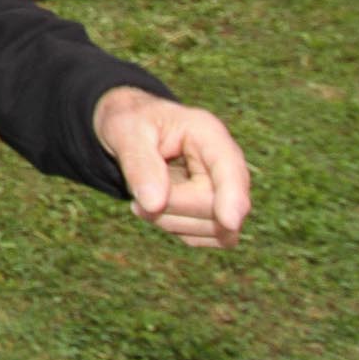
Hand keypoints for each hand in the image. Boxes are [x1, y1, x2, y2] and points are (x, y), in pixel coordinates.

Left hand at [93, 87, 249, 246]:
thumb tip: (155, 204)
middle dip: (173, 210)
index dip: (233, 196)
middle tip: (135, 202)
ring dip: (171, 222)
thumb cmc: (130, 123)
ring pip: (215, 229)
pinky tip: (156, 208)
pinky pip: (203, 237)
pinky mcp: (216, 212)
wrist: (132, 130)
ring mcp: (225, 190)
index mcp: (209, 134)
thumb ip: (139, 164)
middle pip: (218, 208)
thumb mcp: (125, 131)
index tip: (228, 221)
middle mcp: (225, 163)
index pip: (230, 169)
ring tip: (141, 200)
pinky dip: (175, 228)